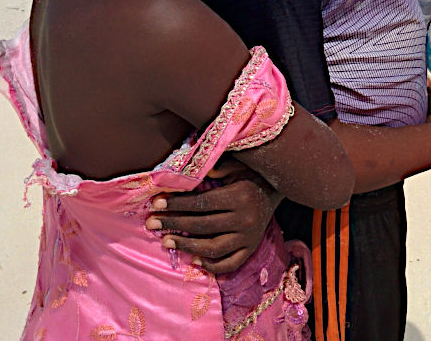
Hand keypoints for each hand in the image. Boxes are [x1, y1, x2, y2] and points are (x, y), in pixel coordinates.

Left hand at [145, 156, 282, 273]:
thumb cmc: (252, 174)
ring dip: (187, 245)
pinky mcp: (251, 248)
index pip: (202, 203)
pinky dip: (212, 265)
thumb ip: (217, 168)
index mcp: (240, 196)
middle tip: (151, 223)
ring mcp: (249, 237)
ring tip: (166, 241)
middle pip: (203, 225)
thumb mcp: (238, 164)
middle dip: (174, 223)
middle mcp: (245, 219)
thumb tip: (193, 175)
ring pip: (214, 247)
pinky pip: (230, 263)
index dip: (177, 204)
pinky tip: (194, 259)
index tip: (156, 203)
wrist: (278, 189)